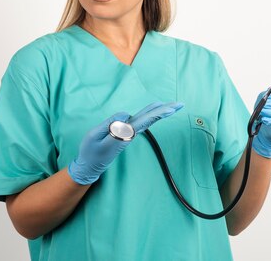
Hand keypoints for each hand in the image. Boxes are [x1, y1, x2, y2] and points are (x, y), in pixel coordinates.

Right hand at [68, 101, 183, 184]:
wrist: (89, 166)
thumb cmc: (89, 151)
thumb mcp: (93, 136)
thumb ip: (109, 124)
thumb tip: (126, 113)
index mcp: (122, 135)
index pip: (143, 122)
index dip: (156, 114)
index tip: (170, 110)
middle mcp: (129, 135)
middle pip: (149, 120)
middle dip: (164, 111)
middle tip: (180, 104)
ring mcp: (128, 135)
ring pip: (146, 120)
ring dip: (159, 111)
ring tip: (173, 105)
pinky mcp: (126, 134)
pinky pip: (140, 122)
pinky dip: (150, 114)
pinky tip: (155, 110)